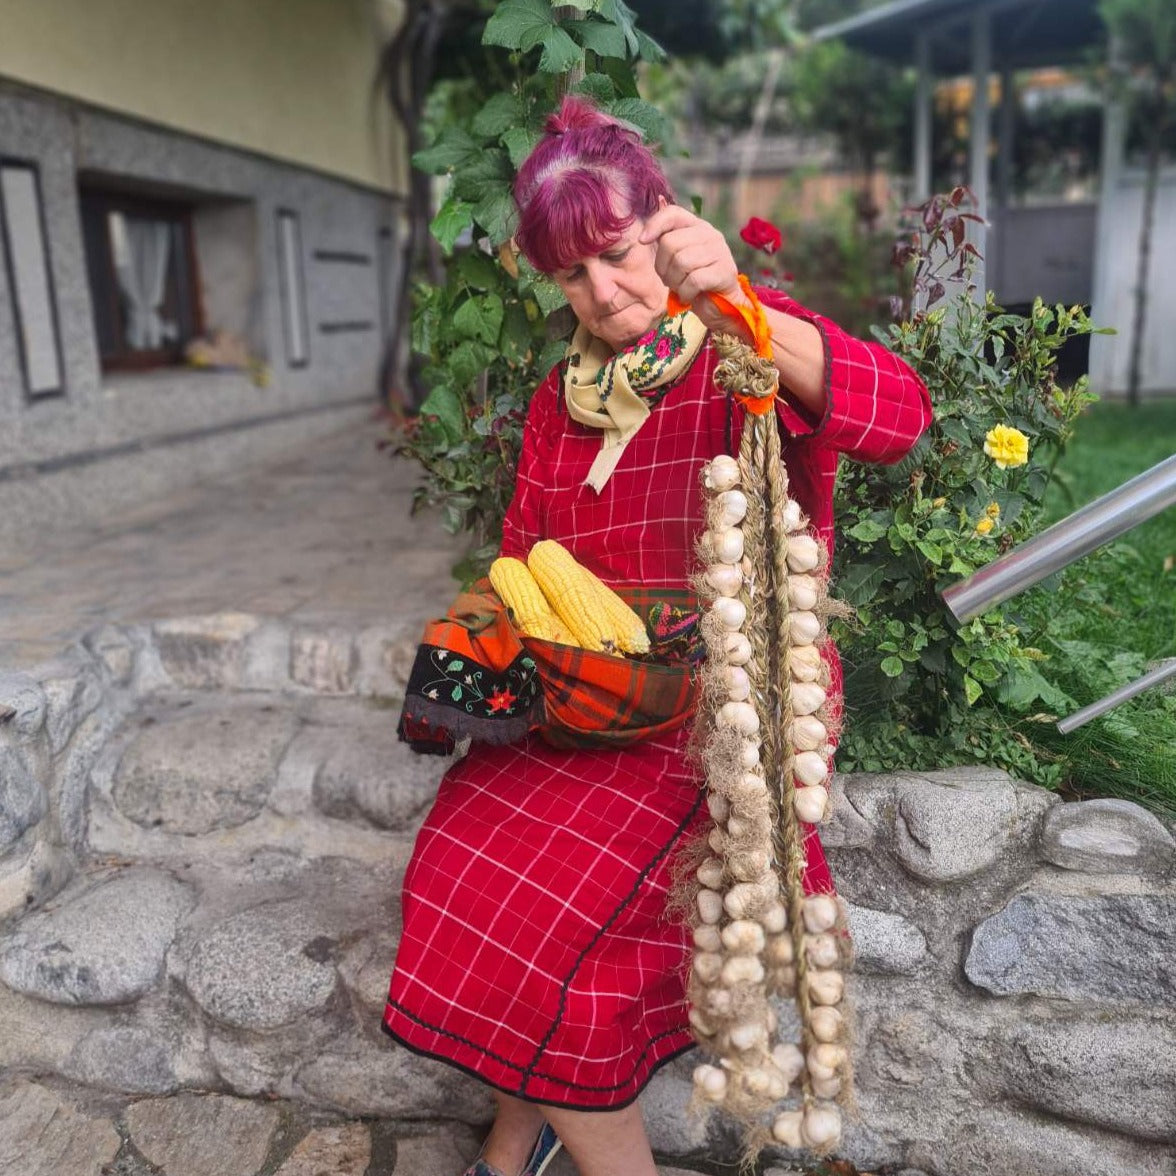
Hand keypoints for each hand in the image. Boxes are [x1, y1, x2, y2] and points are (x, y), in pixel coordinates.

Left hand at [638, 203, 746, 336]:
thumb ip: (666, 245)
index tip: (643, 241)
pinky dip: (685, 293)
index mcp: (697, 227)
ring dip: (675, 282)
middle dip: (663, 267)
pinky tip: (690, 296)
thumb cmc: (695, 283)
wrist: (721, 306)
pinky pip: (693, 280)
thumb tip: (644, 237)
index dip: (655, 224)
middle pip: (670, 243)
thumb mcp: (677, 260)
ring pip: (681, 262)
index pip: (673, 213)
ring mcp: (720, 252)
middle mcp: (710, 234)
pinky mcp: (725, 272)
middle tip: (671, 280)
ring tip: (681, 288)